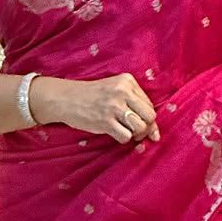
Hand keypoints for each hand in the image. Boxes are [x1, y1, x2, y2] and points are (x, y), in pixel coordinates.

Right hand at [28, 72, 160, 143]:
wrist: (65, 98)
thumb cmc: (93, 96)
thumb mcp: (115, 89)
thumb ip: (135, 104)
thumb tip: (156, 134)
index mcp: (127, 81)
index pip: (150, 105)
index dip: (147, 118)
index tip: (139, 122)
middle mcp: (122, 92)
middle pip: (149, 117)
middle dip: (145, 128)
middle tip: (135, 130)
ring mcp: (114, 107)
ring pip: (140, 128)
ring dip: (135, 134)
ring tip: (124, 130)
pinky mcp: (105, 121)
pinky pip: (126, 137)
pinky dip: (123, 139)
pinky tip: (114, 132)